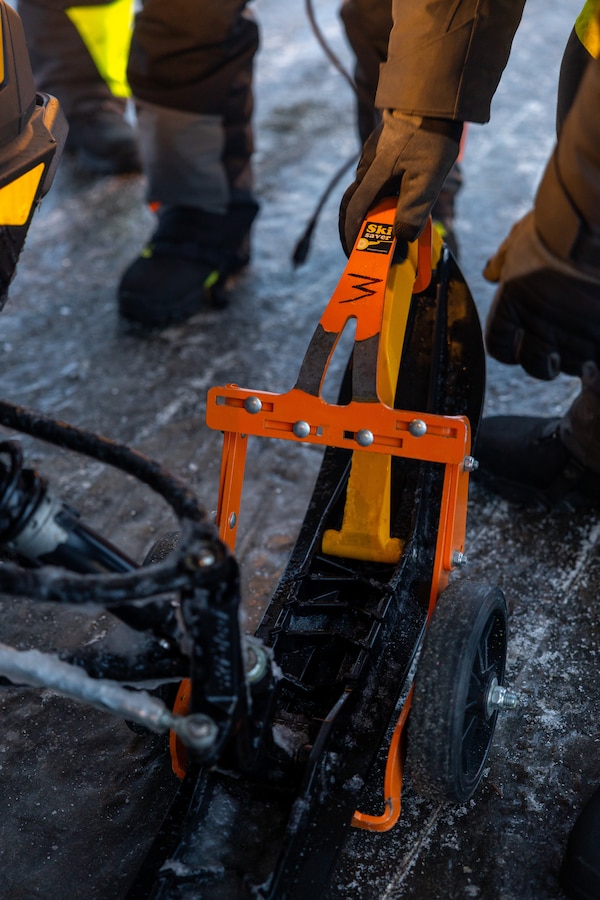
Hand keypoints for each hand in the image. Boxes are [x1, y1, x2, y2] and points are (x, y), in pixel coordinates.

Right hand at [339, 110, 462, 254]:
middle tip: (358, 247)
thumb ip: (413, 209)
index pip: (354, 212)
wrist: (433, 97)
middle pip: (350, 204)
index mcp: (373, 176)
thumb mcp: (427, 178)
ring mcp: (372, 158)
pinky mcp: (381, 151)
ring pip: (363, 191)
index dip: (351, 236)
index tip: (354, 254)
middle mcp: (366, 168)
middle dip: (351, 228)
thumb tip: (401, 238)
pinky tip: (391, 203)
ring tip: (378, 230)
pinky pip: (373, 180)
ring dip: (365, 213)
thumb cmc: (431, 137)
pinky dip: (376, 197)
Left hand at [484, 212, 599, 379]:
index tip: (520, 343)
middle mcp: (539, 326)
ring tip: (582, 342)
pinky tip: (599, 345)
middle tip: (553, 353)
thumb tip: (490, 272)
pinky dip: (598, 357)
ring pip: (571, 365)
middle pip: (535, 365)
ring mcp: (574, 334)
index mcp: (511, 307)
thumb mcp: (521, 239)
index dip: (509, 349)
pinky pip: (598, 361)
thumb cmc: (559, 224)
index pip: (499, 347)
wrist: (596, 223)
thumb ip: (504, 260)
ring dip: (575, 358)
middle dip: (542, 363)